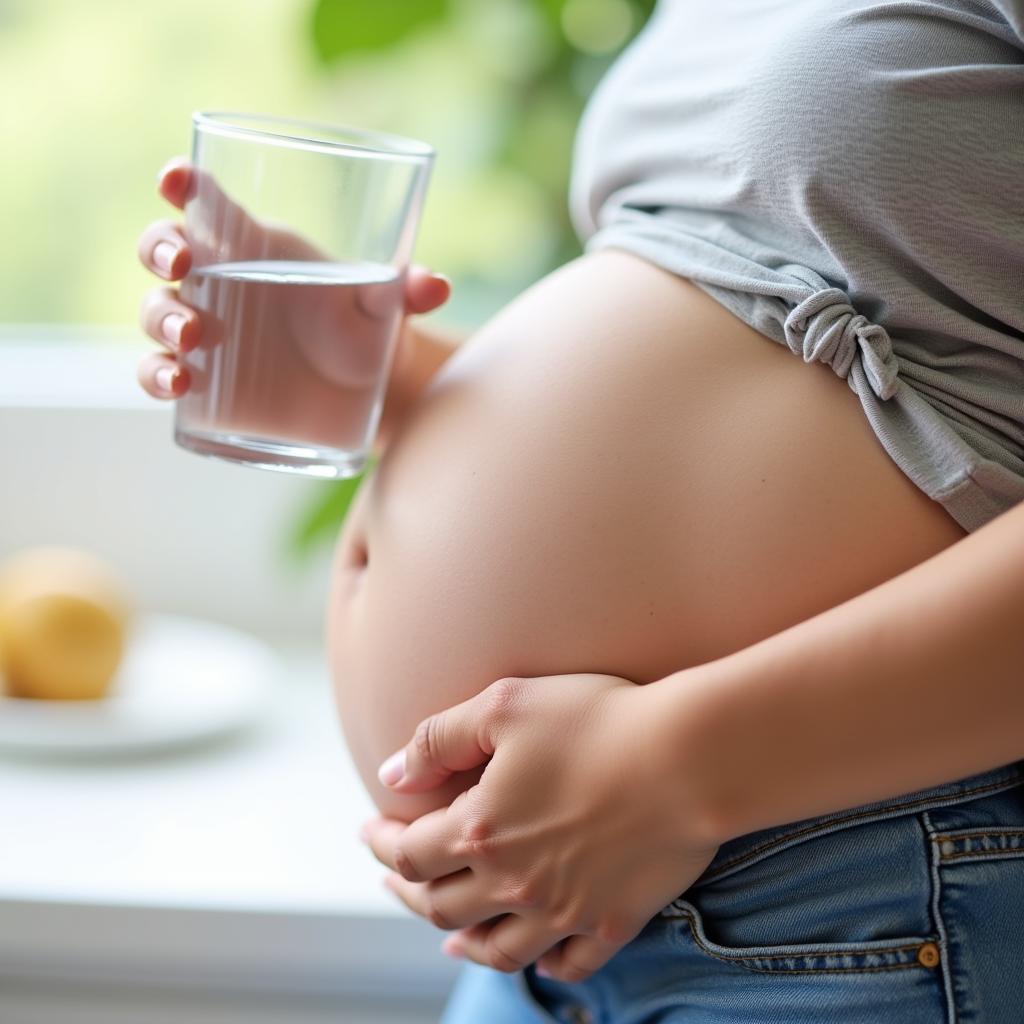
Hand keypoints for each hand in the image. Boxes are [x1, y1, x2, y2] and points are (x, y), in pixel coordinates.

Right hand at [135, 158, 449, 438]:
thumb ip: (406, 291)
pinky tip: (176, 385)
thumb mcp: (387, 307)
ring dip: (162, 317)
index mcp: (254, 245)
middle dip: (161, 247)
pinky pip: (160, 372)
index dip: (182, 181)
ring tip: (192, 336)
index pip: (205, 201)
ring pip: (156, 311)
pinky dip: (157, 376)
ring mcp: (205, 331)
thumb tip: (438, 286)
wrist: (366, 392)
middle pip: (163, 248)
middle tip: (184, 265)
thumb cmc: (367, 329)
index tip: (178, 177)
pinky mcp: (205, 380)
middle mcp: (219, 282)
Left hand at [361, 674, 719, 982]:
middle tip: (392, 878)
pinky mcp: (612, 922)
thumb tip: (390, 776)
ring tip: (446, 935)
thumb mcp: (505, 706)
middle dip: (407, 890)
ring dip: (460, 940)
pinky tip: (535, 955)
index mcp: (480, 829)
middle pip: (441, 903)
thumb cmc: (597, 721)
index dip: (382, 841)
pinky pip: (567, 963)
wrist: (687, 760)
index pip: (410, 851)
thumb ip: (440, 739)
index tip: (370, 831)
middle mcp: (513, 881)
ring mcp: (563, 910)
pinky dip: (542, 964)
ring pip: (494, 946)